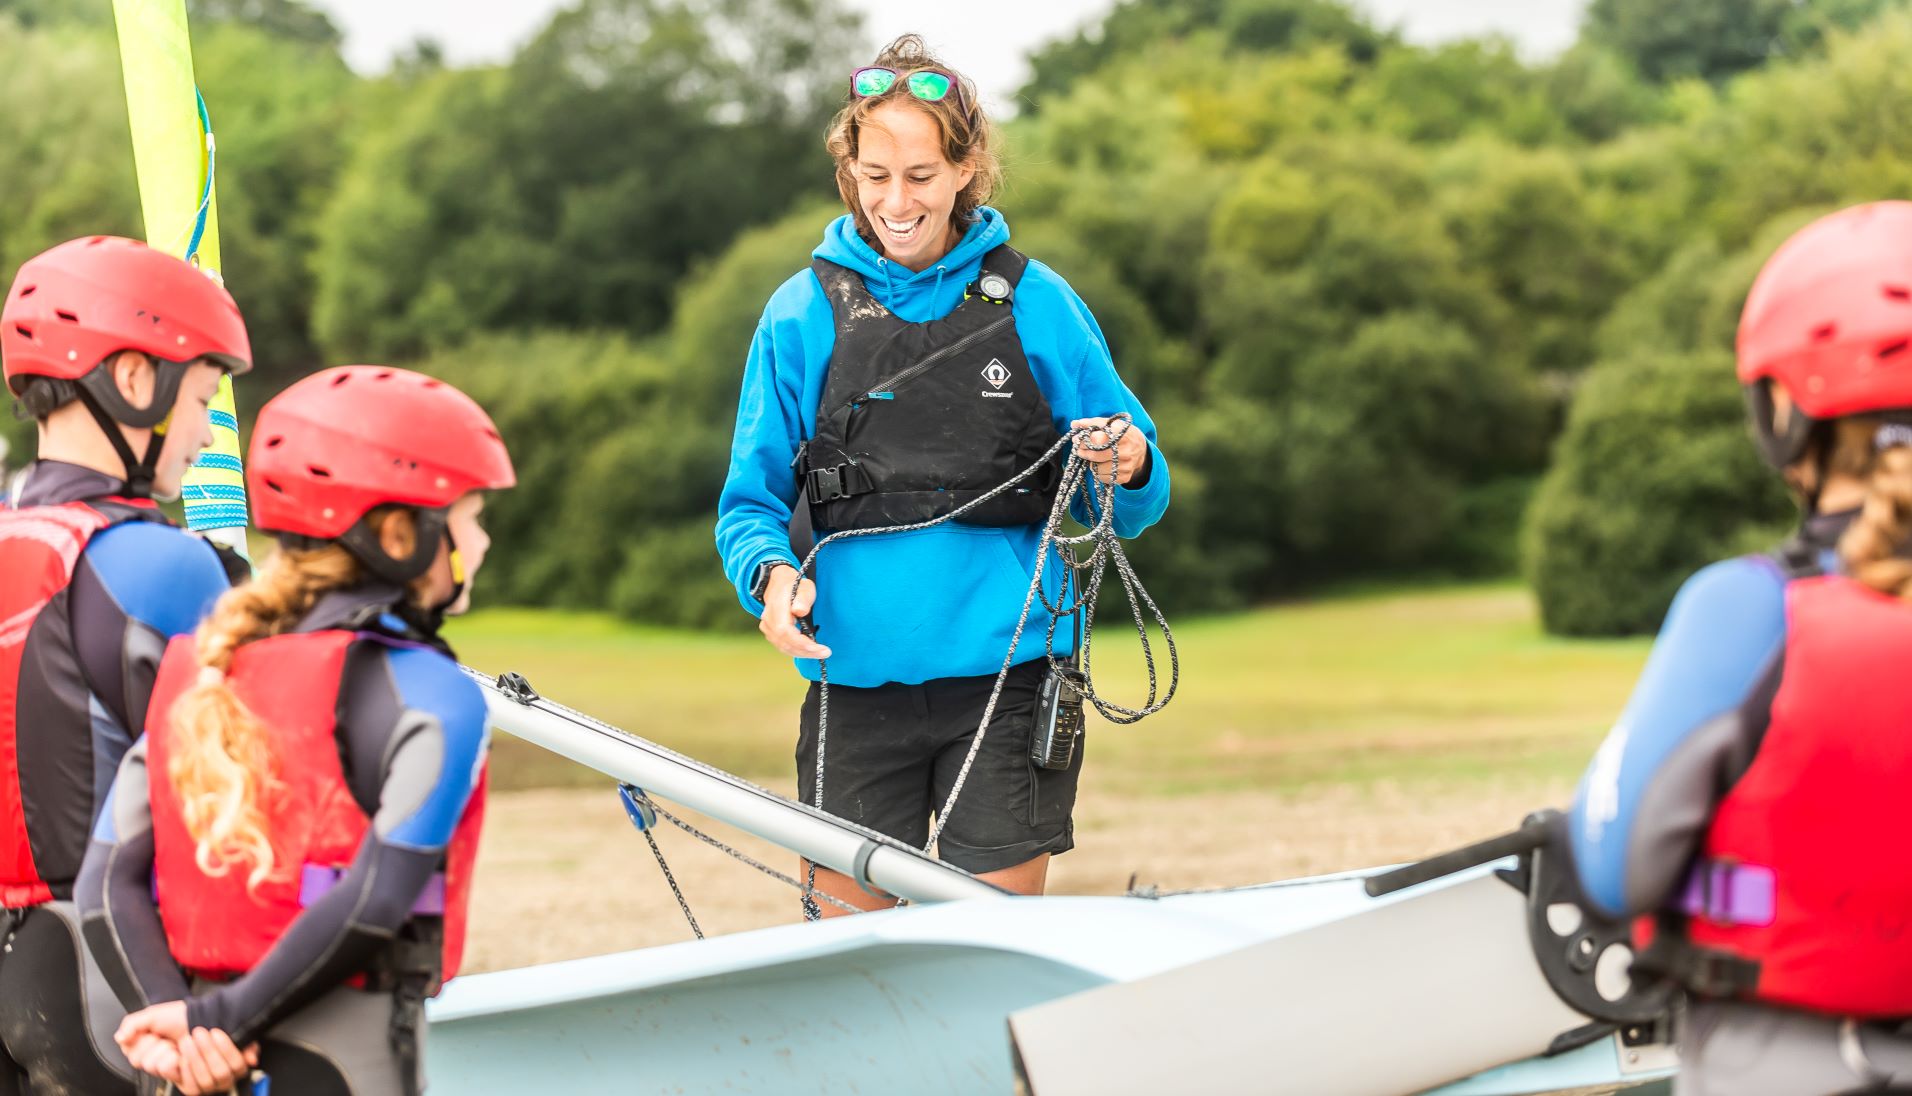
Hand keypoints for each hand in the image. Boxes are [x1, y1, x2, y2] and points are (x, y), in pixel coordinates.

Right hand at [118, 1003, 255, 1093]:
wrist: (211, 1008)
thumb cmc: (181, 1016)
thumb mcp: (154, 1016)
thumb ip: (134, 1025)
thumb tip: (121, 1037)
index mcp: (164, 1067)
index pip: (157, 1068)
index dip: (159, 1054)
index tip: (162, 1040)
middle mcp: (185, 1076)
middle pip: (183, 1075)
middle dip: (182, 1050)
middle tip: (184, 1037)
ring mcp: (208, 1077)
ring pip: (205, 1079)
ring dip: (203, 1050)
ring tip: (200, 1033)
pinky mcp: (230, 1070)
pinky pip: (228, 1070)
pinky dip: (223, 1049)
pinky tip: (216, 1034)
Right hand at [758, 565, 830, 658]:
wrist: (779, 584)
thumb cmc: (795, 586)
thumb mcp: (805, 587)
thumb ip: (803, 598)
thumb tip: (799, 611)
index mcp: (777, 606)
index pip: (785, 630)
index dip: (801, 642)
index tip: (819, 648)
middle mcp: (768, 618)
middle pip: (785, 642)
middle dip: (806, 651)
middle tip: (825, 653)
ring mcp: (767, 626)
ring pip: (783, 647)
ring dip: (802, 653)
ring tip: (820, 652)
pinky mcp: (769, 632)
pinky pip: (782, 646)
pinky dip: (796, 650)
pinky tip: (809, 650)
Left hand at [1071, 416, 1147, 486]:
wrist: (1141, 449)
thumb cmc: (1120, 434)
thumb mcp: (1110, 424)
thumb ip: (1092, 423)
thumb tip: (1074, 424)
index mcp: (1121, 434)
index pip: (1097, 440)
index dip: (1084, 440)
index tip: (1076, 439)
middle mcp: (1126, 451)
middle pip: (1096, 455)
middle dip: (1084, 452)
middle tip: (1080, 449)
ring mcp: (1126, 465)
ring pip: (1097, 469)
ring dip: (1092, 463)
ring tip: (1096, 456)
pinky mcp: (1125, 477)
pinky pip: (1103, 477)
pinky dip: (1098, 472)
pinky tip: (1103, 464)